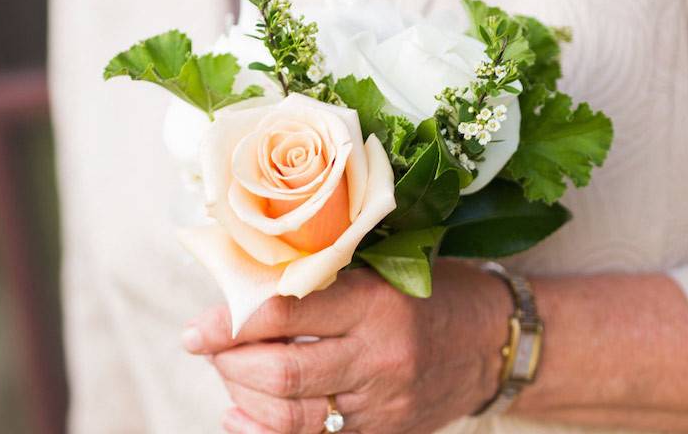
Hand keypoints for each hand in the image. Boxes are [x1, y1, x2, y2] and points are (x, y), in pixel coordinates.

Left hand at [182, 260, 511, 432]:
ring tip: (229, 374)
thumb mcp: (380, 269)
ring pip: (291, 418)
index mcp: (374, 302)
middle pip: (281, 374)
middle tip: (211, 348)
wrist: (491, 341)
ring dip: (242, 397)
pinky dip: (264, 433)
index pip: (284, 314)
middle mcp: (378, 356)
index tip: (196, 329)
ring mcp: (382, 405)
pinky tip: (241, 416)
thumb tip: (241, 287)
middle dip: (229, 364)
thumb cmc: (430, 291)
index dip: (228, 323)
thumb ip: (319, 279)